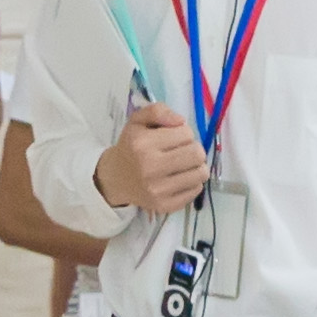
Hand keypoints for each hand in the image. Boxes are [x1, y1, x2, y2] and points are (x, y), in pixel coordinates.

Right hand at [95, 100, 209, 213]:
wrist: (115, 179)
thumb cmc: (131, 146)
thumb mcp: (138, 121)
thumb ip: (158, 111)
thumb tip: (181, 121)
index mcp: (143, 144)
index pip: (186, 133)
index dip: (183, 133)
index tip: (172, 138)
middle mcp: (150, 168)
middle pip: (197, 154)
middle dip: (193, 148)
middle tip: (182, 151)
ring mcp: (158, 190)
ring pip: (201, 173)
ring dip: (196, 166)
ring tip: (183, 164)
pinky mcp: (164, 206)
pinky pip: (196, 190)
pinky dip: (192, 182)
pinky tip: (179, 178)